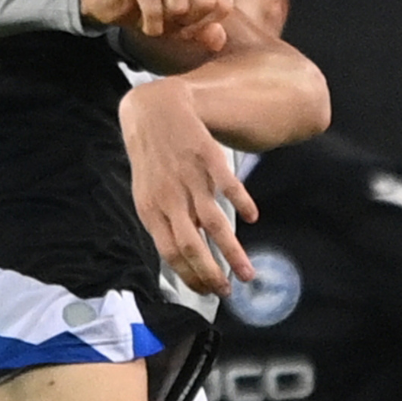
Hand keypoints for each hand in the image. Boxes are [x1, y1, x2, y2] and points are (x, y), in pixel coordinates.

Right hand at [78, 0, 232, 49]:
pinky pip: (154, 9)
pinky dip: (150, 26)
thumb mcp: (183, 22)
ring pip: (180, 7)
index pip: (223, 3)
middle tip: (171, 23)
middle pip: (205, 3)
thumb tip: (218, 40)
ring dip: (167, 24)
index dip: (206, 24)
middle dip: (188, 24)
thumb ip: (205, 30)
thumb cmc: (151, 7)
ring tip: (156, 19)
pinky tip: (144, 23)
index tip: (187, 25)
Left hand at [118, 77, 259, 295]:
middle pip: (191, 245)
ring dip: (232, 251)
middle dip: (212, 273)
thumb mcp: (149, 192)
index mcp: (151, 209)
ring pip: (212, 223)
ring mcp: (189, 178)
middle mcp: (170, 198)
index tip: (209, 290)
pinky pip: (226, 185)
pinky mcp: (207, 158)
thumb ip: (166, 221)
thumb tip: (185, 252)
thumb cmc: (152, 157)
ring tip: (248, 272)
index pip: (170, 254)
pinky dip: (241, 202)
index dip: (191, 276)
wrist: (154, 110)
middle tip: (229, 290)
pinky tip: (252, 217)